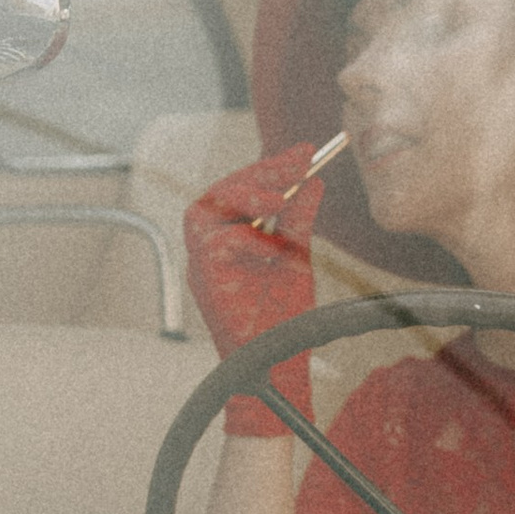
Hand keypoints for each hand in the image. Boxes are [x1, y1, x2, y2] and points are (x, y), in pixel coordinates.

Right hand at [185, 146, 326, 435]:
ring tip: (282, 196)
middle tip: (298, 161)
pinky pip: (213, 243)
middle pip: (220, 192)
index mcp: (230, 239)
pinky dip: (245, 237)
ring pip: (206, 208)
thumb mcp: (298, 257)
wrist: (280, 362)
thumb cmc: (284, 317)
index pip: (242, 191)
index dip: (270, 167)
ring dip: (246, 195)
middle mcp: (209, 247)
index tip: (306, 151)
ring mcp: (200, 264)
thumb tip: (314, 181)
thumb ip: (300, 220)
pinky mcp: (202, 279)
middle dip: (260, 172)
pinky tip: (271, 246)